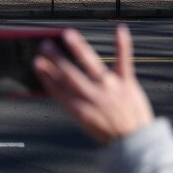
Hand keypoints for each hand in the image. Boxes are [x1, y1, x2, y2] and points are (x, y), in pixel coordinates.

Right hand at [33, 25, 153, 145]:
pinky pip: (124, 61)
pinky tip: (119, 30)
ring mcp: (110, 88)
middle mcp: (93, 98)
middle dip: (56, 59)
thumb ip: (70, 99)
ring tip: (67, 34)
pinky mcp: (127, 83)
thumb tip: (54, 78)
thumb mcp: (83, 121)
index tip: (36, 62)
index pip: (58, 89)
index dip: (46, 75)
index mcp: (80, 110)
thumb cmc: (107, 130)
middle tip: (45, 45)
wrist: (136, 142)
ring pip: (92, 65)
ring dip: (78, 48)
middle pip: (70, 75)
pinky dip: (122, 45)